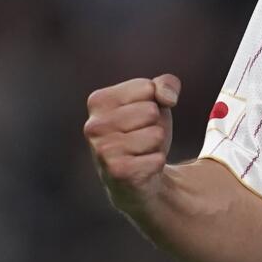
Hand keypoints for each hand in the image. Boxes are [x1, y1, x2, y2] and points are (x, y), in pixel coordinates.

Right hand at [83, 74, 179, 212]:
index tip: (140, 118)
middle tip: (141, 138)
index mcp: (98, 101)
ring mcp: (103, 151)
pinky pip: (158, 159)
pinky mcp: (117, 172)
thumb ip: (166, 84)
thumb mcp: (156, 101)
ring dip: (156, 145)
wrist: (136, 177)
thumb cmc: (143, 132)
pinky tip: (141, 168)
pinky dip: (157, 163)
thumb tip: (168, 98)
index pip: (147, 87)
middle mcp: (94, 126)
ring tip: (141, 152)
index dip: (154, 102)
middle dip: (155, 125)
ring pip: (156, 135)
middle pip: (151, 111)